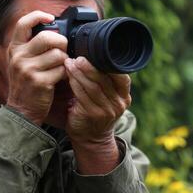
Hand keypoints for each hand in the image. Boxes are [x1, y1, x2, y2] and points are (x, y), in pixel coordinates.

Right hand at [5, 11, 68, 124]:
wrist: (21, 110)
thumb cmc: (26, 84)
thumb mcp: (21, 62)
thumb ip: (32, 46)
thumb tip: (54, 29)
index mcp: (15, 48)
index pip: (23, 23)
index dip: (38, 16)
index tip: (50, 18)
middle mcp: (19, 57)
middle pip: (47, 37)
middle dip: (61, 42)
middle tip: (63, 50)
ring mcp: (28, 69)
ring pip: (58, 54)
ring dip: (64, 60)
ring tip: (60, 67)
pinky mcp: (40, 81)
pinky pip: (61, 69)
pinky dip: (65, 73)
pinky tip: (59, 78)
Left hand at [64, 56, 131, 173]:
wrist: (92, 138)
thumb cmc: (97, 110)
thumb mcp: (107, 96)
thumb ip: (104, 80)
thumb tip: (91, 56)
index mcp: (124, 95)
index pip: (121, 76)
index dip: (108, 64)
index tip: (94, 53)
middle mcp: (119, 103)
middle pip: (104, 80)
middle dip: (90, 66)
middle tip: (78, 57)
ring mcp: (107, 110)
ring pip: (93, 87)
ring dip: (79, 73)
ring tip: (69, 63)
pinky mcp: (93, 115)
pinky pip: (82, 96)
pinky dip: (75, 84)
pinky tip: (68, 76)